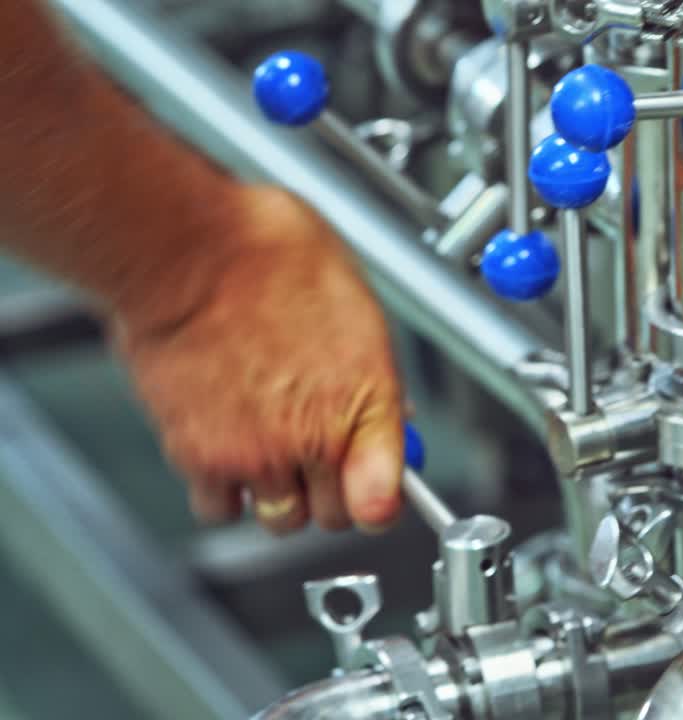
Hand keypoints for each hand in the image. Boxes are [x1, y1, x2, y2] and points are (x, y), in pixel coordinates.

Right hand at [112, 186, 404, 532]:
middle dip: (329, 492)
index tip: (375, 494)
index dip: (381, 502)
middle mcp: (314, 436)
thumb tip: (386, 409)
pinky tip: (225, 449)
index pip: (386, 499)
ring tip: (266, 448)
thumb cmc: (269, 255)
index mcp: (366, 398)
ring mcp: (257, 453)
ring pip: (280, 518)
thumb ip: (371, 372)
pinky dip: (221, 490)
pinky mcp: (201, 457)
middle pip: (333, 516)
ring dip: (277, 494)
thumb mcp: (356, 304)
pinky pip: (220, 506)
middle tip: (315, 456)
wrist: (189, 250)